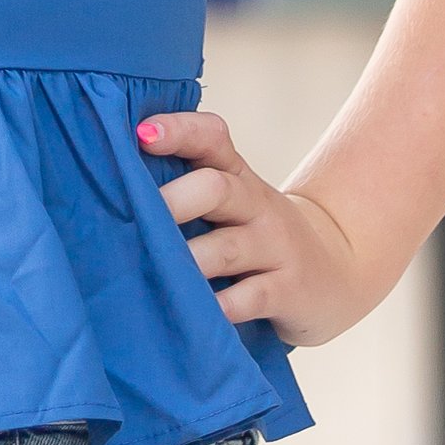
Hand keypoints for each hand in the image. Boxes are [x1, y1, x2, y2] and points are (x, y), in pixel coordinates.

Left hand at [135, 110, 386, 349]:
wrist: (339, 269)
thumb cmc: (258, 235)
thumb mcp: (233, 204)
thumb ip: (186, 190)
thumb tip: (105, 190)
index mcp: (237, 176)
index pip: (212, 138)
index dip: (179, 130)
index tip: (142, 134)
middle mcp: (256, 205)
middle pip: (216, 187)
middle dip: (175, 200)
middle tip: (137, 217)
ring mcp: (275, 247)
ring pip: (226, 248)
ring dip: (187, 260)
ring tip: (152, 270)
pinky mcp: (288, 289)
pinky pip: (249, 297)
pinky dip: (219, 307)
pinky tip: (194, 314)